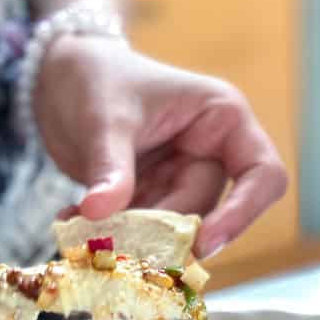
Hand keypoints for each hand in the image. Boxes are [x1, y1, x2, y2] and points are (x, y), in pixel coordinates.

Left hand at [33, 35, 287, 257]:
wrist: (59, 77)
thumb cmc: (95, 78)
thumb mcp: (103, 119)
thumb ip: (109, 167)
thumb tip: (98, 213)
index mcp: (220, 119)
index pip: (261, 175)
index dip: (242, 213)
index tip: (203, 242)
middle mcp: (208, 151)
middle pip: (202, 210)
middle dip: (160, 230)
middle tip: (112, 240)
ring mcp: (176, 176)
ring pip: (168, 226)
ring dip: (129, 236)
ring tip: (83, 231)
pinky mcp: (146, 194)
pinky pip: (136, 226)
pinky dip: (107, 232)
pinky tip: (71, 222)